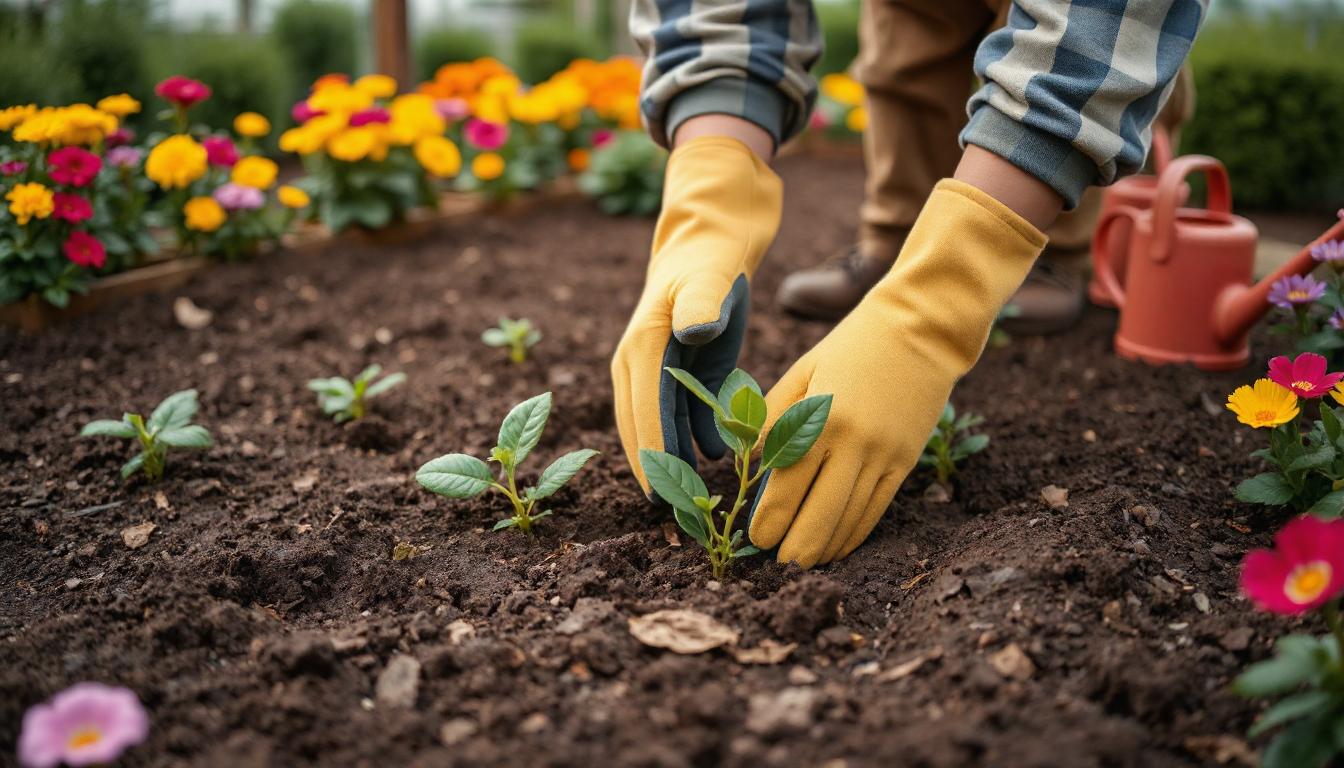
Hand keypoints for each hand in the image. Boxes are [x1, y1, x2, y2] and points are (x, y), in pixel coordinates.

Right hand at [611, 136, 782, 491]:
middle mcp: (641, 365)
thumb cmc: (711, 256)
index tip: (662, 496)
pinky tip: (719, 462)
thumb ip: (702, 303)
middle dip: (658, 471)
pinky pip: (686, 417)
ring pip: (663, 428)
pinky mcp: (684, 373)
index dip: (651, 455)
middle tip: (676, 514)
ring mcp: (660, 372)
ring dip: (677, 462)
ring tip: (697, 500)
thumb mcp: (708, 274)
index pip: (644, 413)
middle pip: (644, 429)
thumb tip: (691, 331)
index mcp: (642, 348)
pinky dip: (698, 441)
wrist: (713, 236)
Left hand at [750, 180, 1046, 566]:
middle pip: (819, 516)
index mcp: (821, 419)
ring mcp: (884, 457)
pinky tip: (836, 549)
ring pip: (850, 520)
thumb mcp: (802, 371)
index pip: (786, 486)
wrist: (922, 329)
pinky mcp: (906, 462)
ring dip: (824, 548)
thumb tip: (747, 462)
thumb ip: (771, 416)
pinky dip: (854, 535)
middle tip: (775, 565)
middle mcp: (854, 445)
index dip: (768, 521)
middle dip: (793, 548)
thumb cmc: (851, 346)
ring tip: (801, 564)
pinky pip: (876, 510)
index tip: (754, 540)